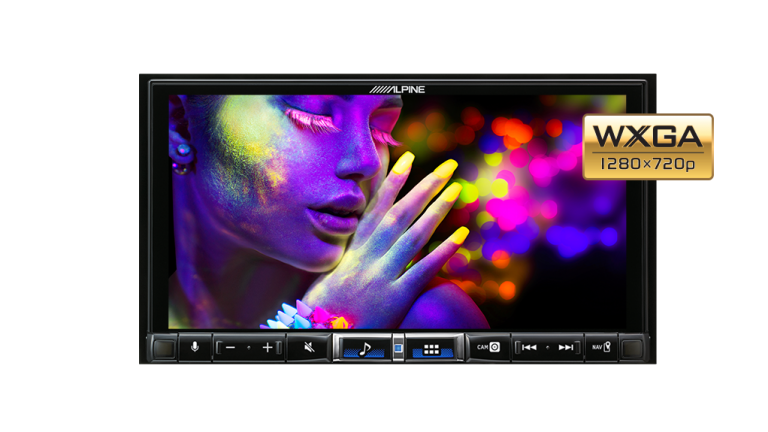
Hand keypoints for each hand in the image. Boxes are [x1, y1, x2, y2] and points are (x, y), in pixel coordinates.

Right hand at [302, 152, 468, 328]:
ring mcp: (382, 275)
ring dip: (437, 210)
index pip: (375, 207)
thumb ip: (351, 252)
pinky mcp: (395, 298)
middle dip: (425, 187)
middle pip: (400, 214)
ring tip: (456, 189)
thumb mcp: (331, 272)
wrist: (321, 335)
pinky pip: (422, 270)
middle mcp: (368, 257)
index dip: (393, 181)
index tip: (410, 158)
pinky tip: (460, 236)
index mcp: (353, 249)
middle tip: (447, 166)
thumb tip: (366, 234)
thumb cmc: (325, 307)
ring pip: (413, 235)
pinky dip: (441, 251)